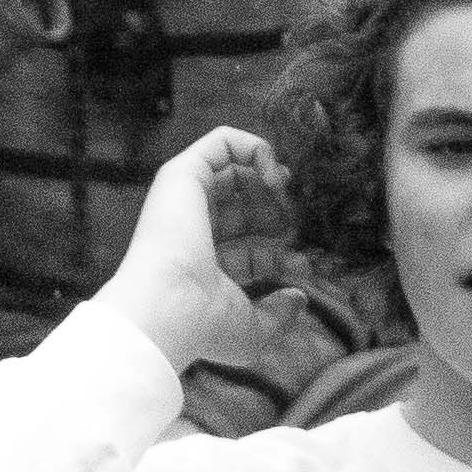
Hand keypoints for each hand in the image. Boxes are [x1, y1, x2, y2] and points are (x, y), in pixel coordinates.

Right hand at [105, 127, 295, 375]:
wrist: (168, 308)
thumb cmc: (201, 325)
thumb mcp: (250, 331)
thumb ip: (277, 317)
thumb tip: (297, 298)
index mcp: (203, 265)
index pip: (249, 248)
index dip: (280, 251)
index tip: (303, 263)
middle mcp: (192, 230)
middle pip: (245, 206)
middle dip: (278, 208)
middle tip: (299, 219)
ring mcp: (185, 200)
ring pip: (235, 170)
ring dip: (270, 176)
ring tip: (289, 194)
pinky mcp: (182, 174)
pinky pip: (222, 141)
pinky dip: (255, 147)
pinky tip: (274, 173)